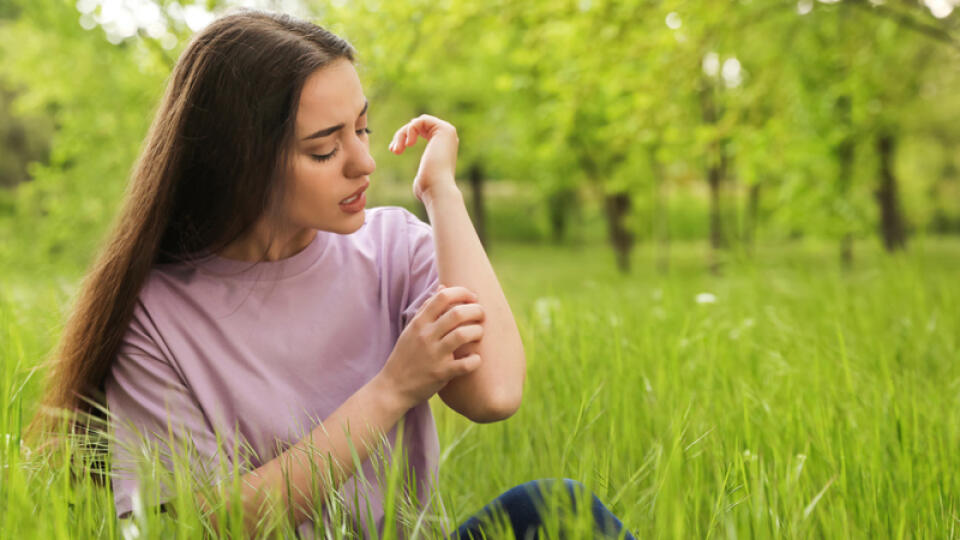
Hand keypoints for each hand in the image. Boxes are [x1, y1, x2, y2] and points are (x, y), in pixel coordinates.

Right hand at [376, 285, 484, 408]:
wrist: (393, 387)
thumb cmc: (406, 356)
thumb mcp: (411, 329)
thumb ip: (427, 308)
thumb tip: (443, 287)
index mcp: (419, 323)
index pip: (443, 296)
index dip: (462, 293)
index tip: (472, 298)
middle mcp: (426, 336)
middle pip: (457, 313)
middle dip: (476, 310)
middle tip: (481, 315)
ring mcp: (434, 355)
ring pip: (463, 334)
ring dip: (477, 332)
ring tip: (478, 334)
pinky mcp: (441, 374)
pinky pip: (466, 364)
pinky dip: (476, 360)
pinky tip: (475, 359)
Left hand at [388, 114, 459, 202]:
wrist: (437, 190)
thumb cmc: (428, 188)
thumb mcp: (424, 177)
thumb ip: (424, 170)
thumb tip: (422, 178)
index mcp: (443, 145)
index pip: (421, 129)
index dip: (404, 136)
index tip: (394, 151)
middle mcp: (448, 137)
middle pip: (418, 124)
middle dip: (402, 135)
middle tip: (393, 150)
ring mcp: (448, 132)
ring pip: (417, 122)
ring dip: (402, 134)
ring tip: (397, 149)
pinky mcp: (445, 130)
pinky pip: (421, 120)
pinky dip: (410, 131)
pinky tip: (408, 145)